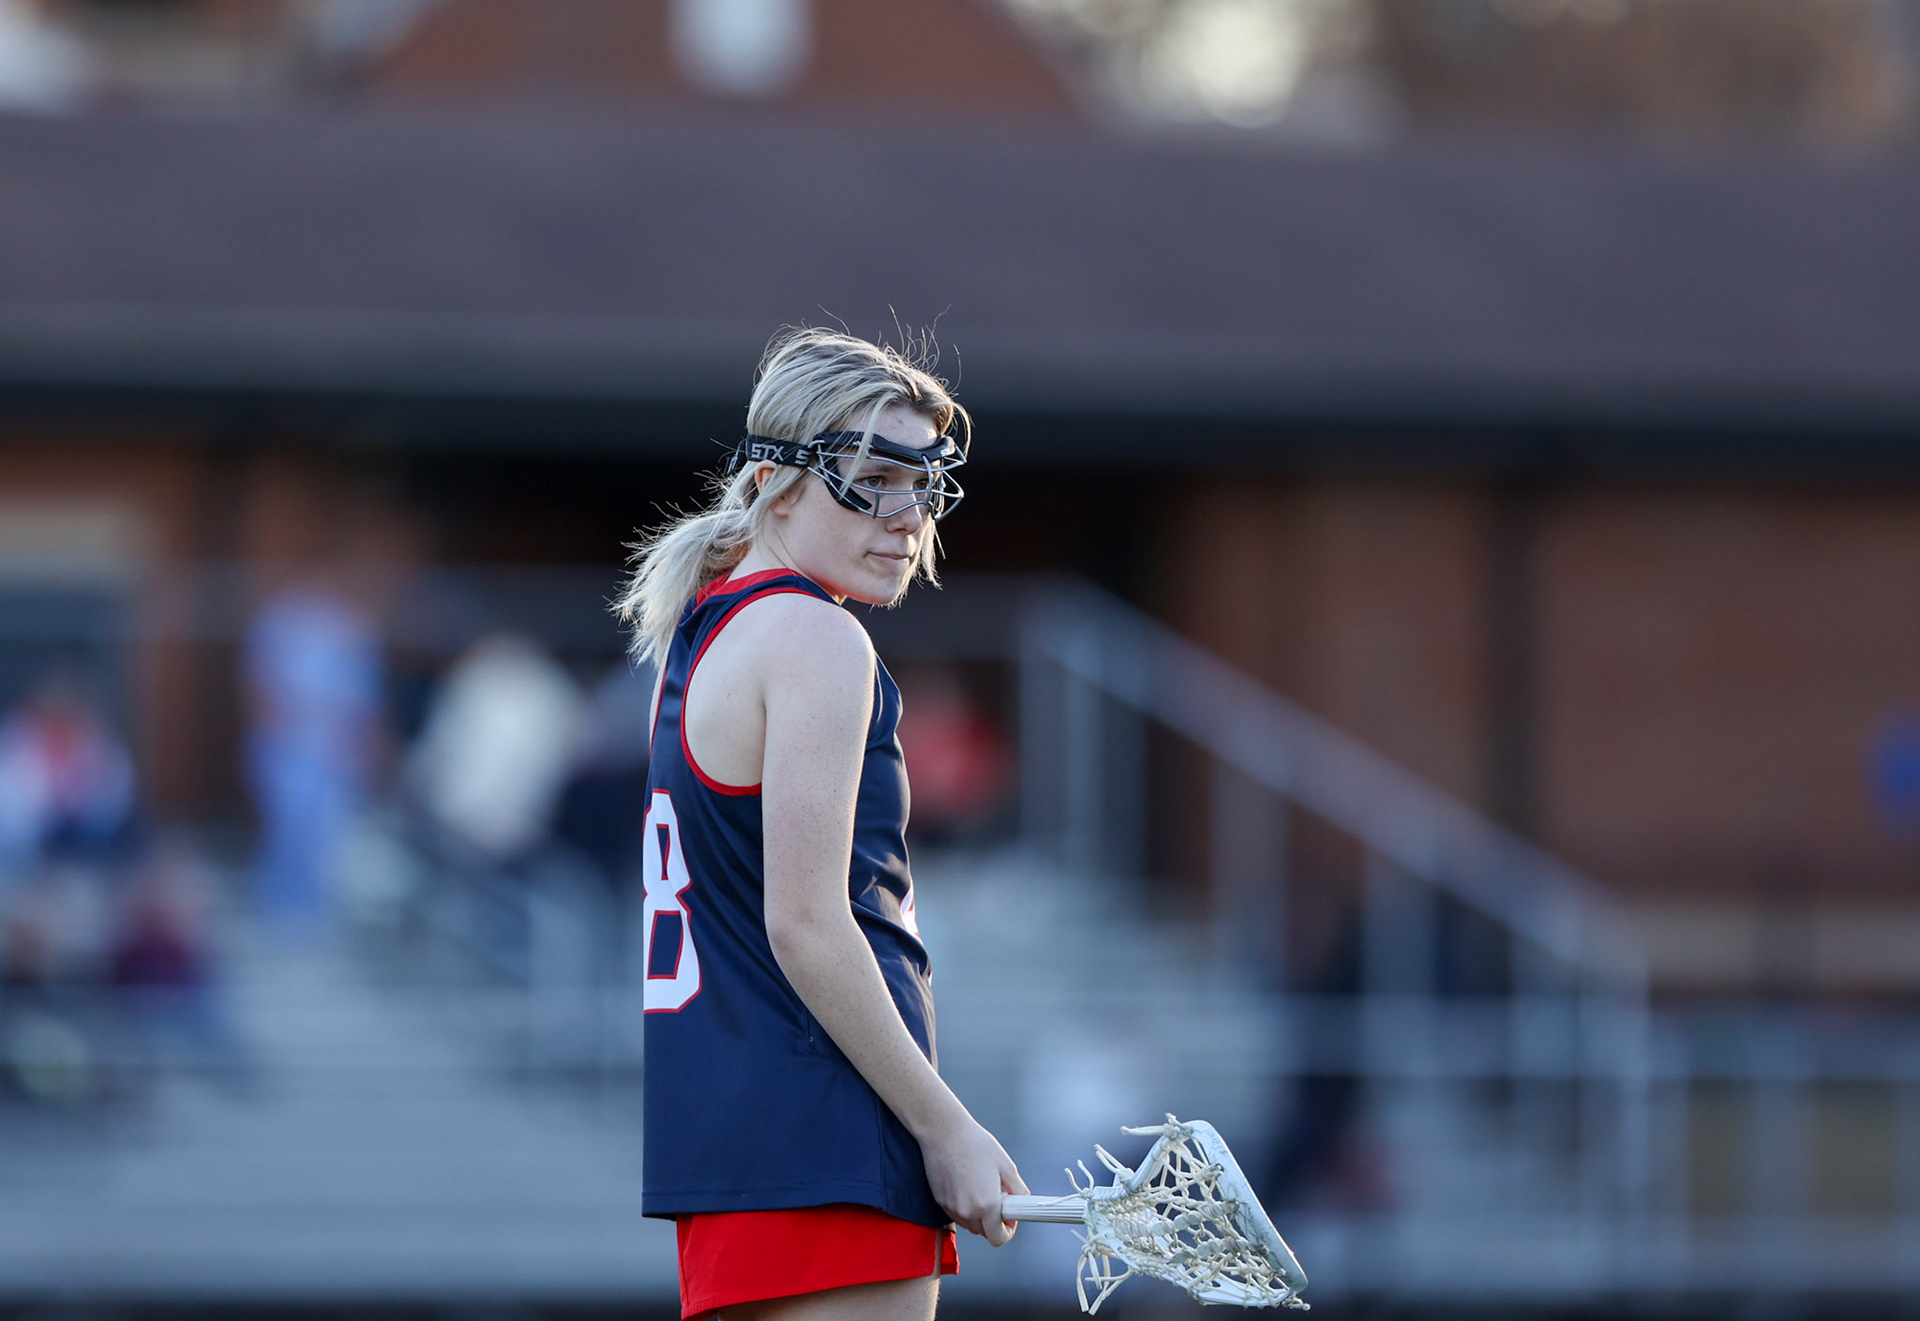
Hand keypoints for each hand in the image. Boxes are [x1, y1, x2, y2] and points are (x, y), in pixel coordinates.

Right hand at [919, 1114, 1028, 1245]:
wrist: (943, 1132)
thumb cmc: (974, 1144)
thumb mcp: (1005, 1165)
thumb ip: (1018, 1189)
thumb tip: (1022, 1201)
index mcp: (987, 1205)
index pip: (999, 1238)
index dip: (1008, 1230)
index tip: (1010, 1219)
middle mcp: (967, 1212)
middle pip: (985, 1232)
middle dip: (994, 1220)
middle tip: (999, 1198)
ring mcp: (951, 1208)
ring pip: (970, 1224)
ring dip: (979, 1214)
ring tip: (982, 1188)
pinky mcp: (940, 1201)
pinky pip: (957, 1214)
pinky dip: (965, 1207)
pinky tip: (967, 1185)